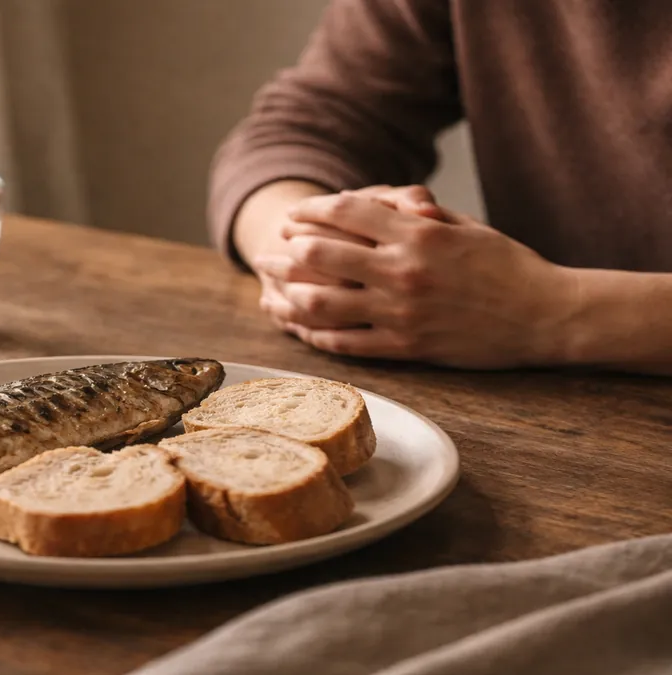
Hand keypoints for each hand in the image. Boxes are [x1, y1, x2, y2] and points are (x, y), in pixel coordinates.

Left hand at [258, 192, 574, 368]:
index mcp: (417, 234)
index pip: (346, 213)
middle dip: (285, 252)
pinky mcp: (407, 347)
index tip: (293, 215)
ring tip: (270, 294)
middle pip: (321, 256)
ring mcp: (402, 312)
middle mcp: (403, 271)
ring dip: (289, 297)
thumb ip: (417, 215)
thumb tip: (376, 205)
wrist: (546, 315)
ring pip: (324, 304)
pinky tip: (303, 329)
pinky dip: (318, 335)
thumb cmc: (508, 265)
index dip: (310, 211)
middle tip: (266, 254)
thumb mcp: (464, 227)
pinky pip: (347, 343)